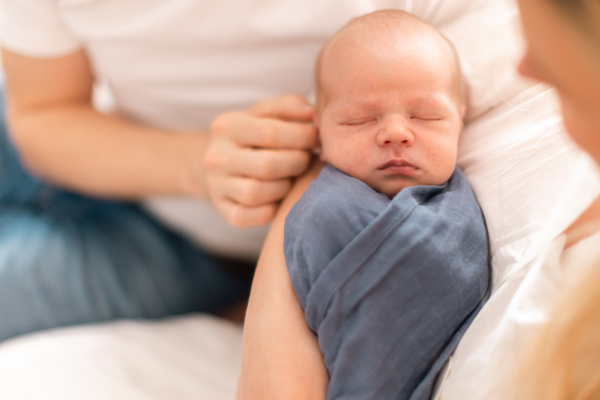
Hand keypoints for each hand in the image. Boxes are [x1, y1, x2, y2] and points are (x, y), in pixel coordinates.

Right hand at [204, 94, 317, 226]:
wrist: (218, 165)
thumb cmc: (251, 136)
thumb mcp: (265, 113)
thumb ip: (289, 106)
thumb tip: (311, 113)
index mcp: (227, 126)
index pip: (270, 133)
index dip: (302, 136)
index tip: (315, 138)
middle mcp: (216, 157)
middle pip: (266, 165)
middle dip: (297, 163)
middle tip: (307, 159)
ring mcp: (217, 186)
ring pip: (257, 193)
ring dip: (285, 187)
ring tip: (292, 177)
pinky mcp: (224, 212)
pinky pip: (250, 217)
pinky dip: (270, 209)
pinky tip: (278, 196)